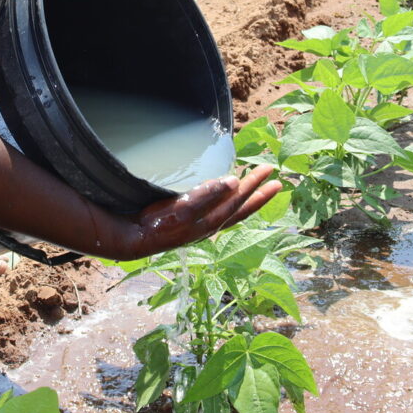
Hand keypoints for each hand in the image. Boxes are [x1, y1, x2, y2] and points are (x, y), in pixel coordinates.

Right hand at [110, 165, 280, 258]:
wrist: (137, 239)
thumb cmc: (160, 224)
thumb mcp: (184, 209)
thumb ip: (207, 195)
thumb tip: (234, 181)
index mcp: (213, 220)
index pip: (240, 202)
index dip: (255, 187)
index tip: (269, 172)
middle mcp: (212, 224)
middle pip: (241, 207)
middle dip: (259, 192)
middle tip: (275, 178)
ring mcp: (202, 224)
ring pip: (232, 210)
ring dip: (247, 197)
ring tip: (257, 186)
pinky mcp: (191, 222)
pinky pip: (219, 210)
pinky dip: (228, 201)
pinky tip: (225, 193)